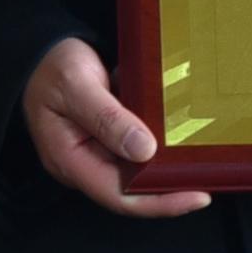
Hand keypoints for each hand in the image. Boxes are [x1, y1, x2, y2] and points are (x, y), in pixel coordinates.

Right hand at [22, 37, 208, 218]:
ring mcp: (98, 151)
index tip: (197, 196)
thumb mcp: (77, 86)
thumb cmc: (51, 67)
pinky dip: (162, 144)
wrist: (42, 49)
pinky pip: (139, 149)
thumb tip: (143, 150)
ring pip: (140, 170)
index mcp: (70, 161)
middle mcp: (86, 163)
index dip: (160, 203)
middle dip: (170, 189)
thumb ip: (108, 118)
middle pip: (133, 190)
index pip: (119, 196)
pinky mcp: (110, 137)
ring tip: (205, 161)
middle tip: (209, 178)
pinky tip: (186, 136)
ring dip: (169, 167)